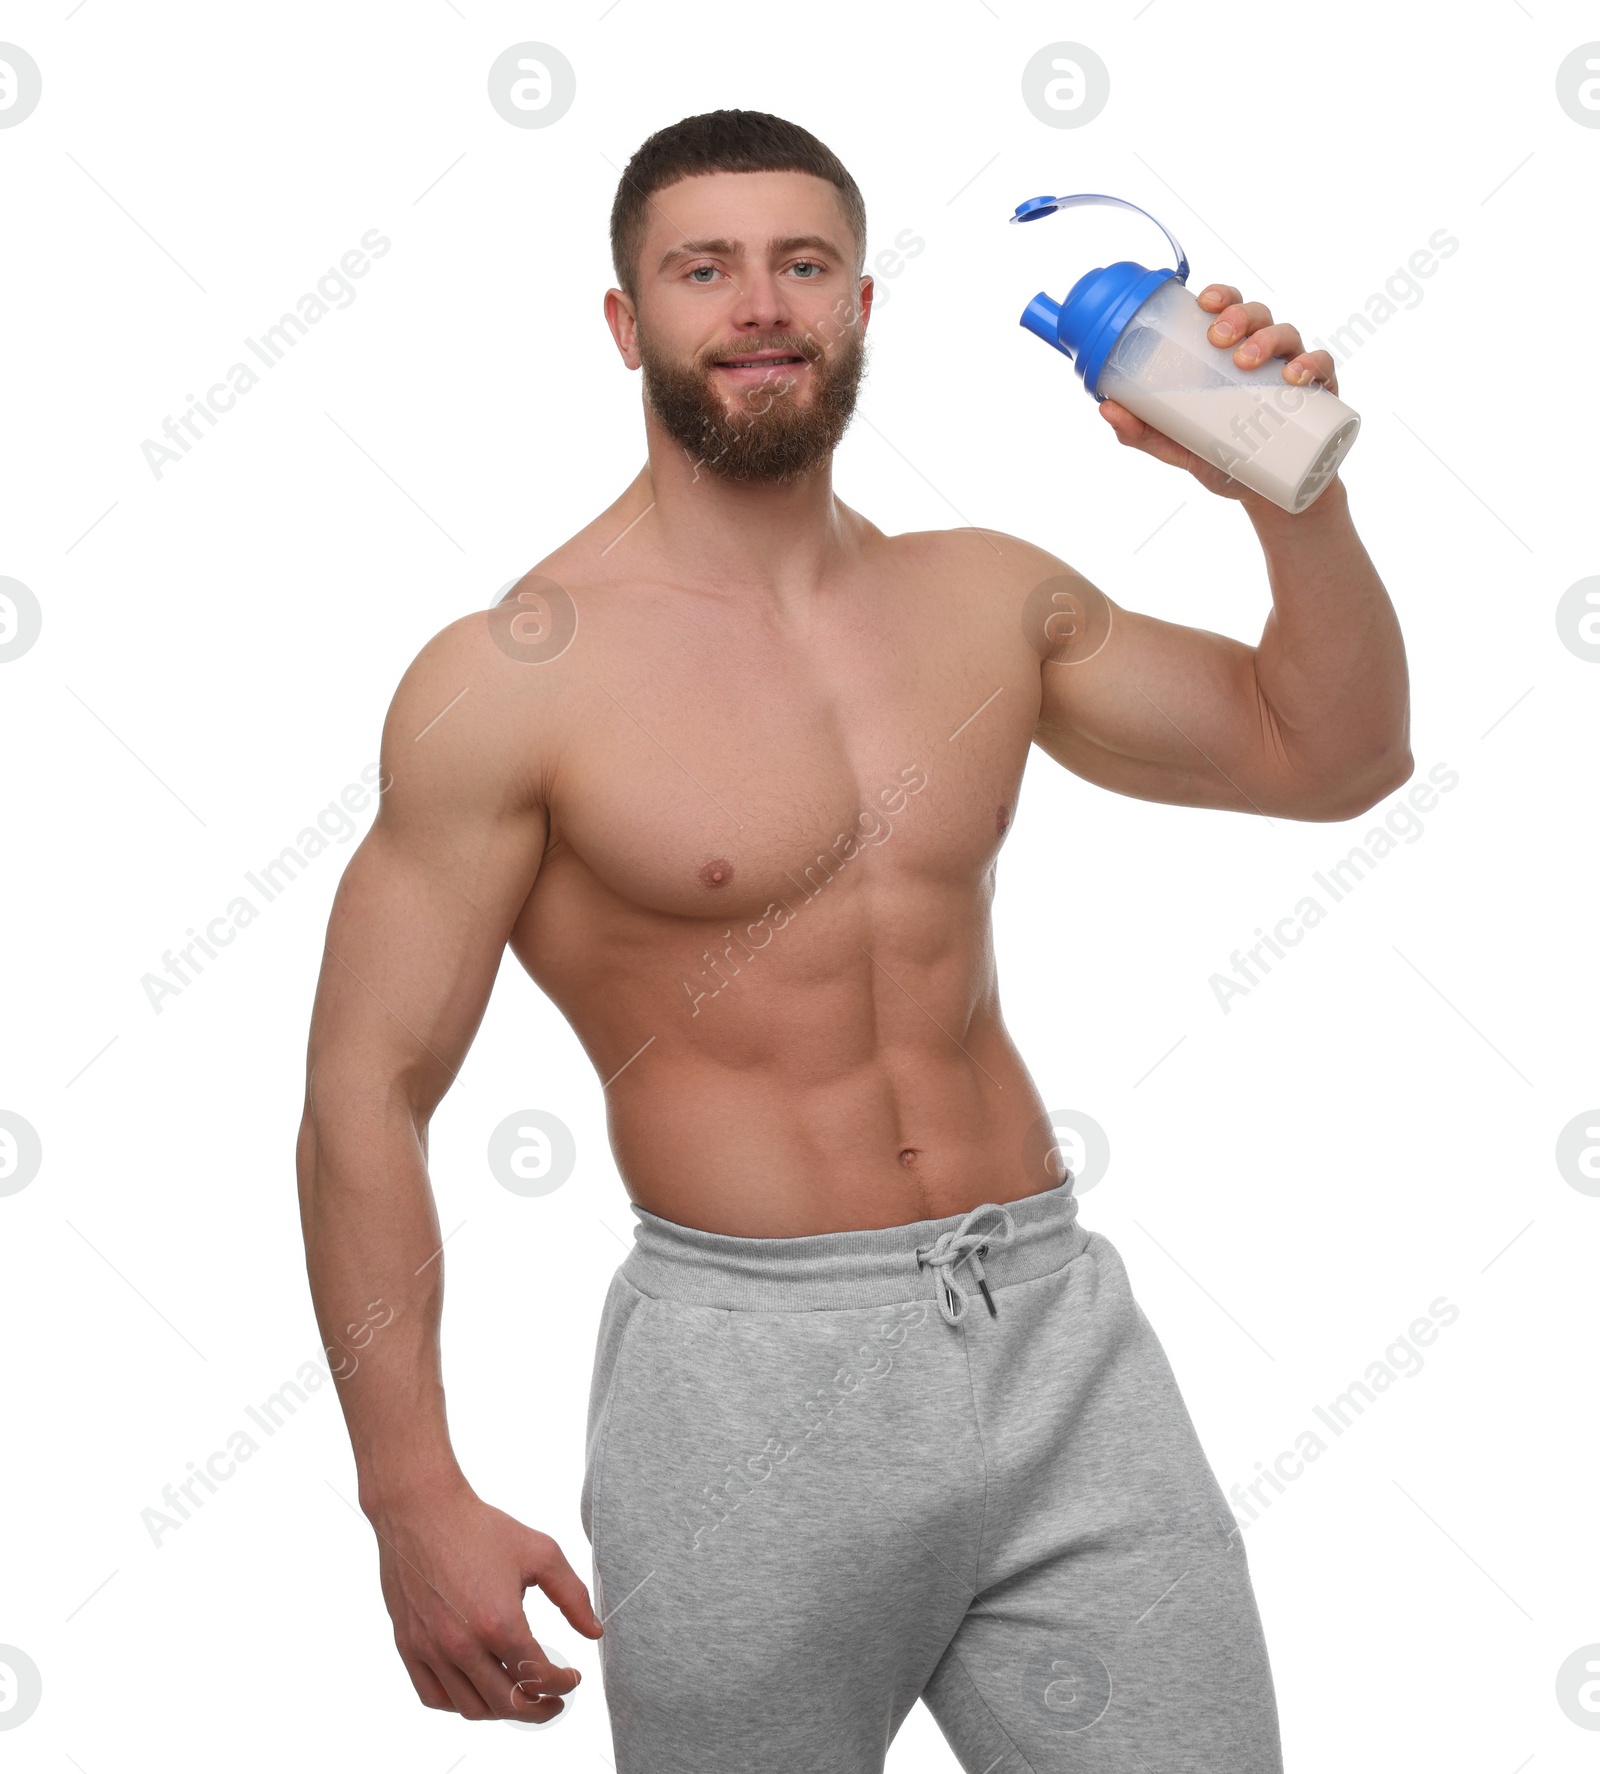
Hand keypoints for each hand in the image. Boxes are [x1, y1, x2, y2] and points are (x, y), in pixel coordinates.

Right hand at [368, 1478, 602, 1720]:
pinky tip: (477, 1690)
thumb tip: (594, 1631)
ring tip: (519, 1697)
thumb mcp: (540, 1553)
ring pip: (470, 1707)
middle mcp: (463, 1644)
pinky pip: (434, 1696)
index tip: (573, 1678)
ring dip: (501, 1710)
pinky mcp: (408, 1647)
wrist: (423, 1512)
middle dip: (538, 1708)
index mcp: (499, 1622)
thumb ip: (572, 1595)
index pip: (538, 1676)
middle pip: (506, 1703)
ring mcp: (431, 1650)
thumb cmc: (481, 1529)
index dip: (562, 1684)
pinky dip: (459, 1704)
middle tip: (553, 1701)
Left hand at [1098, 284, 1340, 506]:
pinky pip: (1323, 367)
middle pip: (1258, 315)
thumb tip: (1105, 408)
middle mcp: (1265, 355)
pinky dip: (1311, 365)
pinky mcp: (1322, 395)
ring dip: (1266, 339)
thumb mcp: (1179, 449)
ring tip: (1245, 361)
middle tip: (1217, 338)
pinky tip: (1295, 376)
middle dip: (1239, 316)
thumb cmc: (1225, 462)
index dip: (1221, 295)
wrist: (1269, 499)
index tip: (1203, 301)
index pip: (1230, 310)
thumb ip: (1143, 433)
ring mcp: (1294, 371)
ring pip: (1288, 334)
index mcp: (1233, 355)